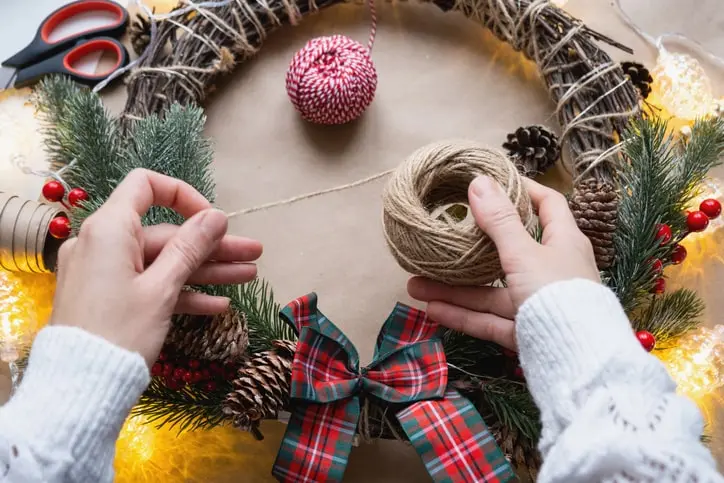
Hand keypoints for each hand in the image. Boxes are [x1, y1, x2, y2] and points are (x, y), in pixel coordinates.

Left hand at [50, 169, 261, 366]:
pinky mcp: (109, 299)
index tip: (212, 220)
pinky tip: (218, 304)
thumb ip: (190, 247)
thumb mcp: (162, 288)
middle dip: (212, 246)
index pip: (146, 186)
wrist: (79, 388)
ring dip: (205, 270)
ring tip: (248, 276)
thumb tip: (216, 216)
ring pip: (163, 262)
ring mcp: (105, 273)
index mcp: (109, 229)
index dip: (184, 196)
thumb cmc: (120, 332)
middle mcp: (103, 244)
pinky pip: (149, 285)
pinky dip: (180, 291)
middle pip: (165, 234)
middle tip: (253, 254)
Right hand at [408, 175, 598, 349]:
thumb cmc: (558, 292)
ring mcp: (536, 303)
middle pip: (506, 253)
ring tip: (416, 285)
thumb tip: (479, 181)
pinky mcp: (525, 331)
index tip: (494, 182)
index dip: (524, 191)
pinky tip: (432, 310)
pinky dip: (463, 315)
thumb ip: (499, 220)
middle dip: (469, 249)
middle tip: (442, 238)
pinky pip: (489, 319)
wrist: (578, 359)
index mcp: (564, 242)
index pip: (548, 205)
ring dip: (454, 289)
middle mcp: (551, 270)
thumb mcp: (524, 252)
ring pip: (490, 292)